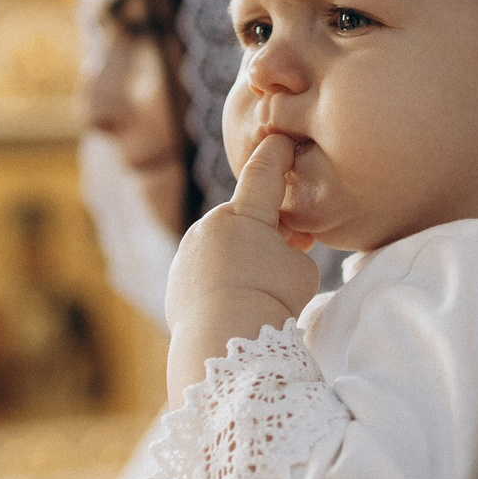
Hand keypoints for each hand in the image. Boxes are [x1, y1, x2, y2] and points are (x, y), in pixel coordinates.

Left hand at [164, 135, 319, 332]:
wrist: (224, 338)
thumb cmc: (272, 299)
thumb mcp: (301, 268)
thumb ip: (292, 248)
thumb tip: (279, 248)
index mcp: (244, 213)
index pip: (264, 171)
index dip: (277, 154)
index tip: (283, 140)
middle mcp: (209, 225)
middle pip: (245, 218)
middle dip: (265, 230)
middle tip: (290, 250)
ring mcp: (188, 252)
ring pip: (222, 247)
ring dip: (240, 258)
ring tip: (258, 289)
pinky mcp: (177, 279)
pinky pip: (205, 273)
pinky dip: (220, 282)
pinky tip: (235, 304)